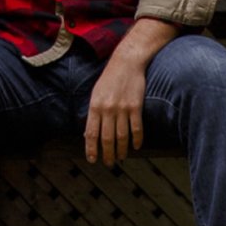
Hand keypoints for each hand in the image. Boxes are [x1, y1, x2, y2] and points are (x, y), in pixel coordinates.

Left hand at [85, 48, 150, 165]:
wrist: (126, 62)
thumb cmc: (110, 78)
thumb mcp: (96, 94)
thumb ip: (93, 113)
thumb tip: (89, 134)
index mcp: (94, 106)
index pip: (91, 134)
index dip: (91, 149)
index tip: (92, 160)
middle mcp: (107, 109)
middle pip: (107, 138)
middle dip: (107, 154)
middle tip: (109, 163)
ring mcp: (122, 108)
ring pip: (121, 136)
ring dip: (122, 150)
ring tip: (122, 157)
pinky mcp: (136, 106)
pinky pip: (136, 128)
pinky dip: (136, 140)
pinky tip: (136, 146)